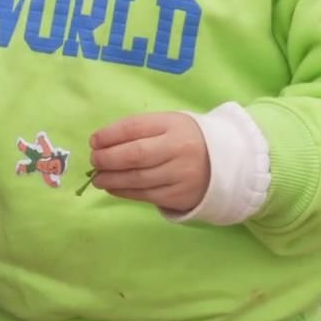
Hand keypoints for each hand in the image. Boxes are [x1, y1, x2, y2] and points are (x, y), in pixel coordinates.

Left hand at [88, 112, 210, 213]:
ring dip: (112, 179)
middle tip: (94, 161)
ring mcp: (181, 174)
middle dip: (108, 159)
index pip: (135, 127)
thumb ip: (138, 130)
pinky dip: (124, 192)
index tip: (94, 141)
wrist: (226, 164)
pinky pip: (146, 195)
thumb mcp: (167, 125)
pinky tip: (112, 187)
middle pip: (135, 154)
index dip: (110, 135)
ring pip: (138, 178)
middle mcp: (179, 149)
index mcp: (173, 125)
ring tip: (98, 178)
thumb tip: (101, 143)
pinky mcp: (180, 195)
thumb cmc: (185, 139)